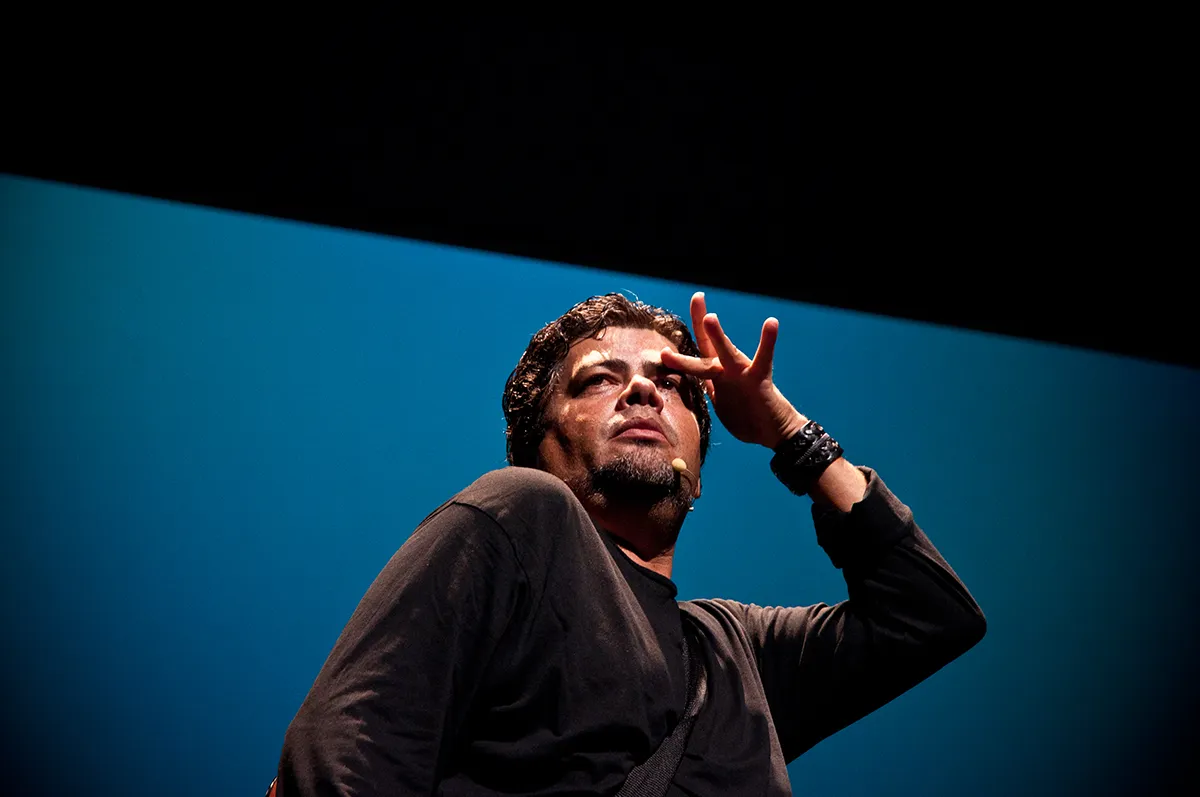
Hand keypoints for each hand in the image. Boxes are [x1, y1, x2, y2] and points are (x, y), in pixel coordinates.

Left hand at [661, 292, 807, 449]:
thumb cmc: (746, 417)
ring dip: (717, 337)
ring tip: (710, 318)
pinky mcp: (758, 381)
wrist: (772, 431)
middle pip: (707, 344)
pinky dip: (768, 341)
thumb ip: (710, 388)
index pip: (700, 347)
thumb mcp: (721, 401)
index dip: (690, 330)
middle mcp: (727, 369)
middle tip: (697, 296)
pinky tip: (771, 323)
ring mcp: (741, 374)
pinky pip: (764, 359)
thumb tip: (697, 386)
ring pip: (725, 354)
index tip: (687, 307)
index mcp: (716, 373)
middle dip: (699, 323)